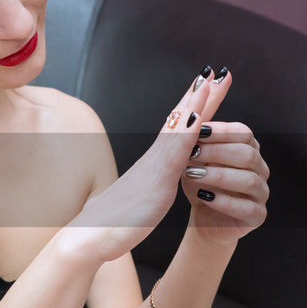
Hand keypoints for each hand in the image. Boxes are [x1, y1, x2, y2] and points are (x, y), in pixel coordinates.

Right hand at [64, 70, 215, 261]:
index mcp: (155, 163)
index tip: (209, 84)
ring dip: (195, 102)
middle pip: (180, 119)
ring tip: (209, 79)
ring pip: (178, 128)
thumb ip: (152, 183)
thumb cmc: (114, 221)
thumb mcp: (143, 197)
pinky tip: (199, 116)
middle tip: (216, 70)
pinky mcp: (156, 182)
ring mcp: (154, 167)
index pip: (179, 128)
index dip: (195, 106)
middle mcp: (154, 158)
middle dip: (200, 94)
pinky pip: (175, 152)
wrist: (90, 237)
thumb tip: (157, 177)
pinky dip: (188, 131)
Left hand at [182, 109, 268, 245]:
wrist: (202, 218)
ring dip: (218, 175)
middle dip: (216, 152)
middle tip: (190, 154)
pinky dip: (224, 201)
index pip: (243, 133)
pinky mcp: (257, 216)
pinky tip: (204, 197)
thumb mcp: (192, 157)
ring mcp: (261, 193)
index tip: (196, 131)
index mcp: (247, 149)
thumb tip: (190, 104)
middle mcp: (259, 168)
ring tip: (192, 175)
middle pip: (247, 153)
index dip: (220, 131)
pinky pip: (247, 207)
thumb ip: (195, 135)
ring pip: (249, 179)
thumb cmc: (198, 183)